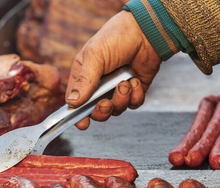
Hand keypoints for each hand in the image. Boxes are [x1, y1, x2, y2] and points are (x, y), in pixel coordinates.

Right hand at [65, 10, 161, 129]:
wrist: (147, 31)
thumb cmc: (116, 37)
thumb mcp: (95, 56)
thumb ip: (84, 81)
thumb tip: (72, 103)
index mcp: (83, 76)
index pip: (75, 101)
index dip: (77, 114)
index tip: (83, 123)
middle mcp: (99, 85)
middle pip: (95, 111)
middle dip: (102, 111)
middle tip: (106, 103)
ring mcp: (116, 89)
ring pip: (116, 110)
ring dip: (121, 100)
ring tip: (126, 83)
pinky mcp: (134, 90)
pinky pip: (133, 104)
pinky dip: (136, 97)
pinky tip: (136, 81)